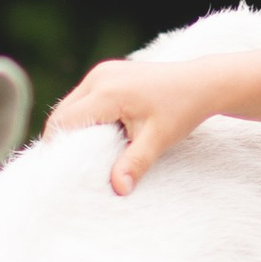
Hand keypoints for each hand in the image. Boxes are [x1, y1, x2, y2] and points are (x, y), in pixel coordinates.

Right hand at [44, 55, 212, 193]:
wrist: (201, 82)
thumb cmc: (181, 110)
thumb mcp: (158, 140)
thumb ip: (135, 164)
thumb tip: (118, 189)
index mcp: (106, 92)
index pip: (64, 122)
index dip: (59, 147)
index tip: (64, 170)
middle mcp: (99, 77)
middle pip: (62, 113)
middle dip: (64, 139)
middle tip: (73, 165)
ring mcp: (102, 71)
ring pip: (71, 104)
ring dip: (74, 127)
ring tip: (87, 151)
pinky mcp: (107, 72)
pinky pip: (84, 97)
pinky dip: (84, 115)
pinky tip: (99, 133)